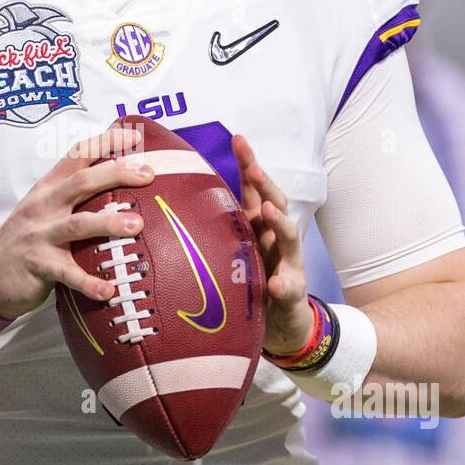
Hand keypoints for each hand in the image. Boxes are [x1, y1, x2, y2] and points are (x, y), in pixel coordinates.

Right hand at [0, 124, 154, 320]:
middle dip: (115, 174)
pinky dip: (89, 282)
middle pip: (81, 182)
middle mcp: (43, 206)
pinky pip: (67, 274)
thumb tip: (118, 182)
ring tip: (136, 226)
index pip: (76, 154)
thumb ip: (72, 195)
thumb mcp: (43, 208)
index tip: (133, 135)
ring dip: (107, 223)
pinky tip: (110, 290)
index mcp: (48, 188)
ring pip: (77, 225)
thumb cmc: (27, 239)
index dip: (105, 142)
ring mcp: (39, 235)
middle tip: (147, 175)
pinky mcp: (38, 266)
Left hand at [231, 132, 312, 356]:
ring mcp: (288, 264)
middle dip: (265, 185)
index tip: (238, 139)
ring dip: (280, 222)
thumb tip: (172, 203)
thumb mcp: (231, 252)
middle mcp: (275, 240)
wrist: (283, 325)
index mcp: (257, 227)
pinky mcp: (293, 294)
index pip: (254, 189)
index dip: (249, 163)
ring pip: (289, 239)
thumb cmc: (252, 283)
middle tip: (253, 168)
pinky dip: (284, 284)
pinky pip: (289, 288)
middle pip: (274, 204)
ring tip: (267, 210)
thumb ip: (212, 229)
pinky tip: (278, 283)